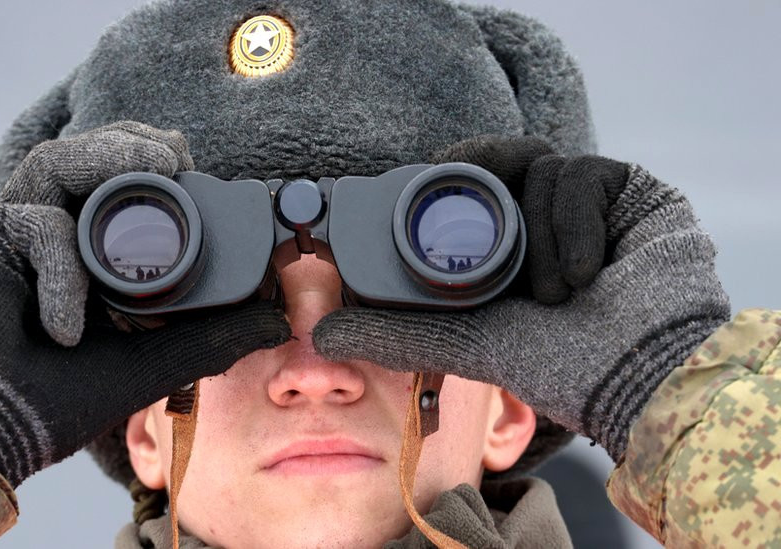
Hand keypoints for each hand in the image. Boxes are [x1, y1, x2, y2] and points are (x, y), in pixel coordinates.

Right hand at [0, 122, 289, 485]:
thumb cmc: (60, 401)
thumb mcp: (153, 362)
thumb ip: (210, 339)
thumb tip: (277, 323)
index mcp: (92, 259)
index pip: (121, 192)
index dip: (152, 165)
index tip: (189, 161)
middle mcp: (54, 236)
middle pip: (86, 162)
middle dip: (130, 145)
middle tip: (172, 152)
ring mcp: (14, 232)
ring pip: (55, 166)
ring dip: (104, 159)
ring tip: (157, 166)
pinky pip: (31, 223)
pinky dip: (61, 268)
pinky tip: (69, 325)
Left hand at [313, 135, 729, 459]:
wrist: (646, 378)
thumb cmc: (562, 367)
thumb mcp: (467, 344)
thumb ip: (396, 335)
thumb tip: (320, 334)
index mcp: (504, 243)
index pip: (467, 182)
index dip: (443, 173)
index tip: (421, 179)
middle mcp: (542, 216)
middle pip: (502, 158)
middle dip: (486, 177)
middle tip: (481, 211)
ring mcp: (586, 202)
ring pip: (540, 166)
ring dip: (538, 230)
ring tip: (553, 293)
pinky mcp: (629, 190)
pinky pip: (586, 174)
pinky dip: (575, 221)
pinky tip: (587, 273)